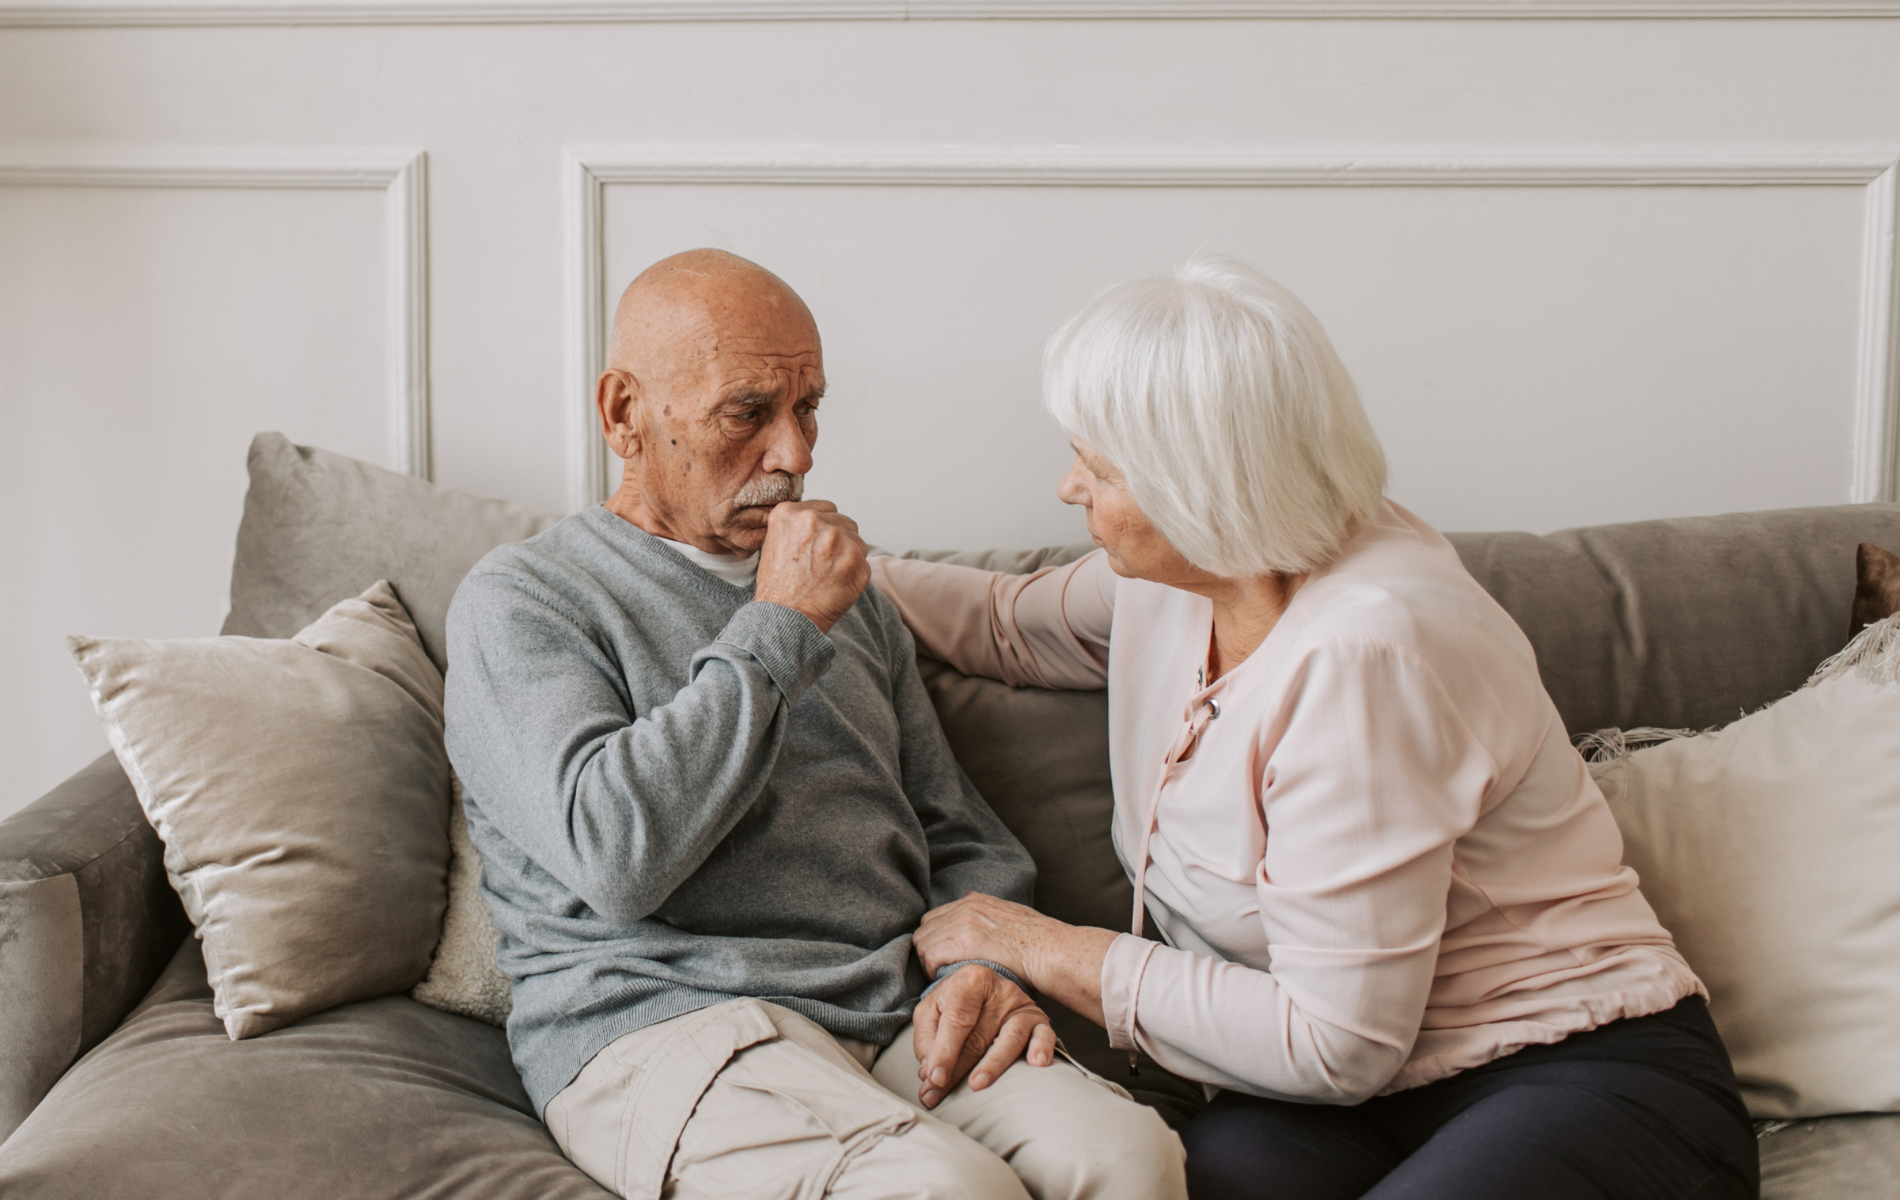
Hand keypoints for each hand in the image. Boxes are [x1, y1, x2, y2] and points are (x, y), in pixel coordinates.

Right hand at [754, 500, 869, 632]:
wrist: (784, 619)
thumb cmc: (778, 587)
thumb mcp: (774, 543)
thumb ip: (797, 524)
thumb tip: (821, 518)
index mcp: (791, 513)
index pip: (826, 508)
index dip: (824, 528)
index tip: (816, 545)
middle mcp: (814, 521)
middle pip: (844, 522)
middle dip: (838, 541)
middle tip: (822, 564)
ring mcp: (837, 540)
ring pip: (857, 540)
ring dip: (849, 556)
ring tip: (828, 575)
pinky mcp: (856, 560)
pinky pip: (864, 561)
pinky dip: (855, 574)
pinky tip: (837, 585)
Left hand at [912, 965, 1055, 1108]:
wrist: (985, 985)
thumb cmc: (955, 1003)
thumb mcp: (932, 1010)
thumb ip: (926, 1039)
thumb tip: (930, 1074)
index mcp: (969, 982)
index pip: (957, 1021)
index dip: (944, 1052)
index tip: (934, 1079)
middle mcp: (998, 991)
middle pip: (978, 1036)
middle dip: (958, 1071)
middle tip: (939, 1095)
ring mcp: (1020, 1005)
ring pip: (1010, 1038)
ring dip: (993, 1065)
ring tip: (977, 1085)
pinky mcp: (1038, 1019)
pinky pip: (1044, 1035)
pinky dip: (1042, 1049)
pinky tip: (1036, 1063)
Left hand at [914, 892, 1059, 980]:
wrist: (1049, 950)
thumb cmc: (1037, 942)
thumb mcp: (1011, 914)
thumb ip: (987, 910)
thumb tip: (971, 898)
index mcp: (974, 901)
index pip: (935, 918)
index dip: (936, 940)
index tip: (943, 957)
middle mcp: (965, 907)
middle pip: (925, 929)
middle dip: (928, 950)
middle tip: (940, 970)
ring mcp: (962, 922)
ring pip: (923, 943)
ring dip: (929, 962)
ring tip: (944, 977)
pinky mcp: (962, 941)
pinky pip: (930, 956)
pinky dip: (933, 971)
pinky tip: (947, 980)